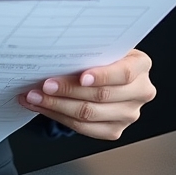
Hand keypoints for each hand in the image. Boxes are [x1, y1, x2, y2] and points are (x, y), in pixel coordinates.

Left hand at [17, 49, 155, 139]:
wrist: (108, 71)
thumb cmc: (104, 54)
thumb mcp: (104, 44)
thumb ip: (90, 47)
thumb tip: (58, 46)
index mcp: (140, 66)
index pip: (123, 73)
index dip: (102, 76)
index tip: (81, 77)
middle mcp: (139, 92)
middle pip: (101, 96)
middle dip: (67, 90)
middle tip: (44, 84)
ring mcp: (128, 114)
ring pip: (89, 115)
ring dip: (56, 105)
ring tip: (35, 96)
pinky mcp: (114, 130)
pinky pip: (84, 128)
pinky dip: (59, 116)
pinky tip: (43, 107)